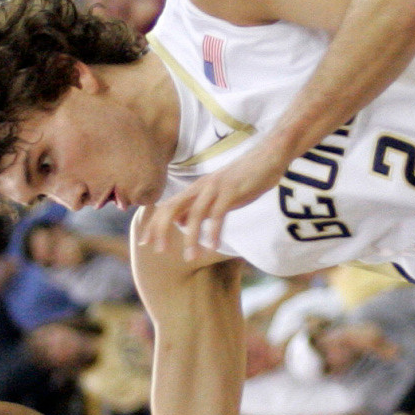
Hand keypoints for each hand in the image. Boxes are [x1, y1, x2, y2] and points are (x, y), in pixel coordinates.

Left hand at [139, 138, 295, 262]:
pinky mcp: (231, 190)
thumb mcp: (219, 196)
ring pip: (195, 214)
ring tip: (191, 257)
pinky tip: (212, 246)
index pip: (167, 207)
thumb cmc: (246, 179)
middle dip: (161, 229)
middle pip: (172, 208)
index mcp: (196, 189)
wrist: (268, 156)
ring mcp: (215, 188)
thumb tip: (183, 222)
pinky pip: (218, 213)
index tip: (146, 243)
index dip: (154, 225)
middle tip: (158, 251)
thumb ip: (202, 208)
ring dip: (190, 237)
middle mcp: (200, 187)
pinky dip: (214, 230)